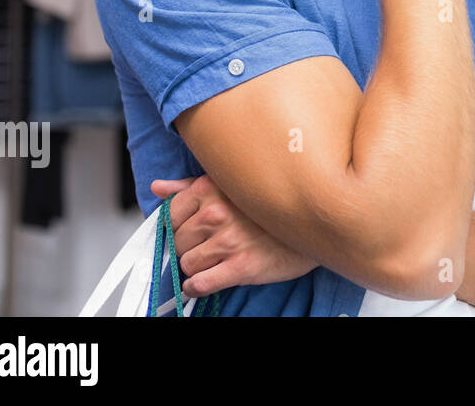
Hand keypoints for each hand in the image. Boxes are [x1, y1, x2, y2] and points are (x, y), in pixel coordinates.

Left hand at [150, 176, 317, 297]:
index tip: (187, 232)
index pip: (169, 215)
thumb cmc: (271, 206)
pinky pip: (199, 284)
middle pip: (177, 241)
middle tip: (207, 245)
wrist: (315, 224)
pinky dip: (197, 287)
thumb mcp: (231, 186)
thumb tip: (158, 188)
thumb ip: (190, 187)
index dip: (176, 227)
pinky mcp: (240, 267)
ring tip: (213, 261)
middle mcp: (217, 213)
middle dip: (188, 247)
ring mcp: (228, 241)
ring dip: (196, 267)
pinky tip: (208, 280)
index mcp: (211, 189)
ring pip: (186, 264)